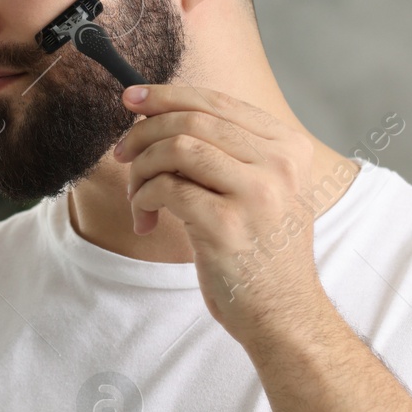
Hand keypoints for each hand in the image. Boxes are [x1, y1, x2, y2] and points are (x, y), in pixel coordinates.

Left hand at [111, 84, 329, 341]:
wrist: (285, 316)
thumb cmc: (262, 255)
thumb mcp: (262, 192)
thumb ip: (227, 154)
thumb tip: (159, 118)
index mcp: (288, 148)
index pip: (217, 102)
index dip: (167, 95)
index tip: (131, 99)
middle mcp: (278, 164)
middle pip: (192, 120)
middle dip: (144, 132)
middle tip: (122, 154)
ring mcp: (256, 193)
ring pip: (176, 148)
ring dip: (143, 169)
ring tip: (139, 197)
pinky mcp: (227, 224)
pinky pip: (167, 189)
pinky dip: (145, 199)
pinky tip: (147, 219)